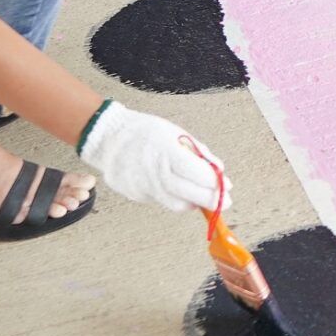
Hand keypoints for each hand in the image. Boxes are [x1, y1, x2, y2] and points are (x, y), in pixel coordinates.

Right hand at [79, 101, 228, 212]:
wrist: (108, 137)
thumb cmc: (145, 131)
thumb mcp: (176, 133)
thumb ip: (199, 152)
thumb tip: (219, 170)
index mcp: (164, 150)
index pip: (195, 172)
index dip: (214, 182)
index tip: (226, 185)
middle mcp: (153, 170)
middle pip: (187, 193)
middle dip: (210, 200)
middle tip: (225, 201)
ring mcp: (142, 185)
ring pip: (176, 204)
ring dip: (194, 203)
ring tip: (204, 197)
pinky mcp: (135, 194)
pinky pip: (162, 201)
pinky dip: (176, 198)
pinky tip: (182, 191)